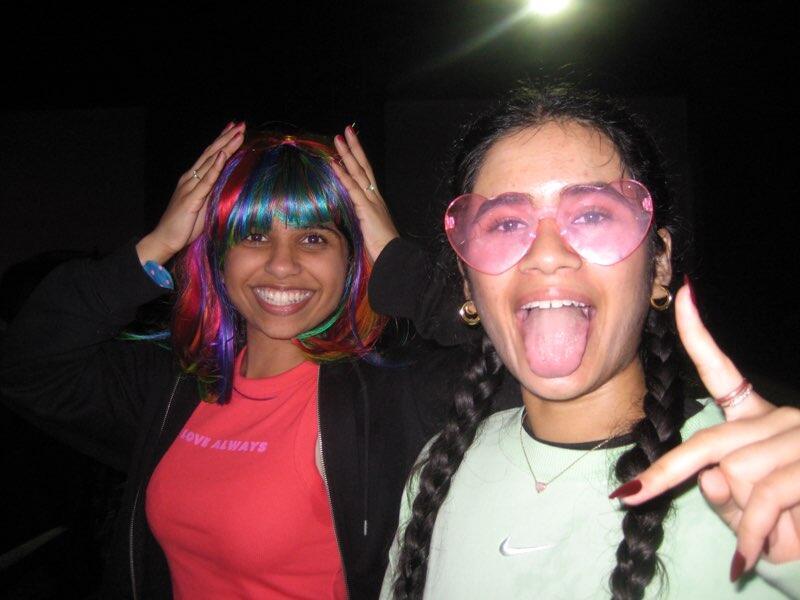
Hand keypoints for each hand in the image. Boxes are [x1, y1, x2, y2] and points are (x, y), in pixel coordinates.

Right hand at [136, 122, 245, 264]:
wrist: (165, 239)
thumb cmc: (184, 226)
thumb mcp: (204, 207)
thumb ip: (214, 195)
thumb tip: (229, 188)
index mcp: (193, 180)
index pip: (210, 156)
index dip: (222, 142)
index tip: (234, 129)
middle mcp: (190, 179)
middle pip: (211, 153)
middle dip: (226, 138)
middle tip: (240, 124)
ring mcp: (190, 186)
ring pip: (210, 162)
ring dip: (225, 146)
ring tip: (237, 133)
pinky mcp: (191, 198)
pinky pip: (205, 180)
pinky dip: (215, 166)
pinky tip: (222, 155)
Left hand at [332, 125, 398, 262]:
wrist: (392, 255)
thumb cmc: (382, 246)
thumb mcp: (369, 227)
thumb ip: (362, 217)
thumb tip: (353, 214)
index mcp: (375, 200)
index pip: (365, 174)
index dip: (357, 158)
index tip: (349, 145)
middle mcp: (374, 196)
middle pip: (364, 166)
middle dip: (354, 147)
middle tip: (346, 131)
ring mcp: (371, 200)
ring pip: (358, 172)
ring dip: (347, 154)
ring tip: (338, 139)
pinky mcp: (365, 208)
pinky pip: (352, 188)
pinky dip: (342, 175)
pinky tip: (334, 164)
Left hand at [612, 281, 799, 578]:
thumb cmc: (797, 517)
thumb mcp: (757, 508)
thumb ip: (728, 495)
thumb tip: (711, 478)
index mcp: (760, 419)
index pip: (722, 371)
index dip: (699, 334)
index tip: (683, 293)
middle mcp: (780, 419)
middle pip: (708, 443)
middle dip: (665, 474)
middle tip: (628, 496)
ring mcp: (799, 437)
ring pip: (736, 478)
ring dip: (746, 525)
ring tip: (768, 544)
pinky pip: (763, 504)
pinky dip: (752, 541)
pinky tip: (747, 563)